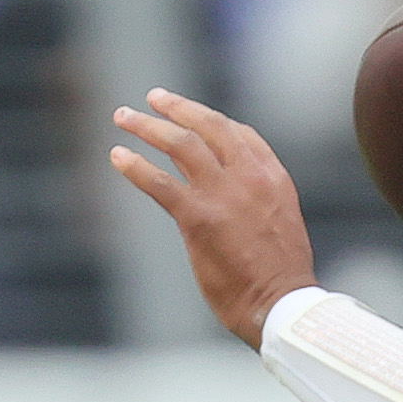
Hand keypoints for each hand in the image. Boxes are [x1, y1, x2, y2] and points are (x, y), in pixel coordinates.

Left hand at [110, 90, 315, 346]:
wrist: (280, 303)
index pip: (241, 134)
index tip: (192, 116)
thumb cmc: (282, 275)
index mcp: (275, 180)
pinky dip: (134, 166)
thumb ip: (261, 202)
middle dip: (177, 108)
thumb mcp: (284, 223)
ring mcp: (223, 194)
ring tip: (124, 117)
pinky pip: (158, 181)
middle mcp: (250, 178)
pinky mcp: (196, 217)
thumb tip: (238, 202)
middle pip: (209, 126)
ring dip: (147, 126)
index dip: (212, 120)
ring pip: (180, 143)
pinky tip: (118, 157)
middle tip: (153, 99)